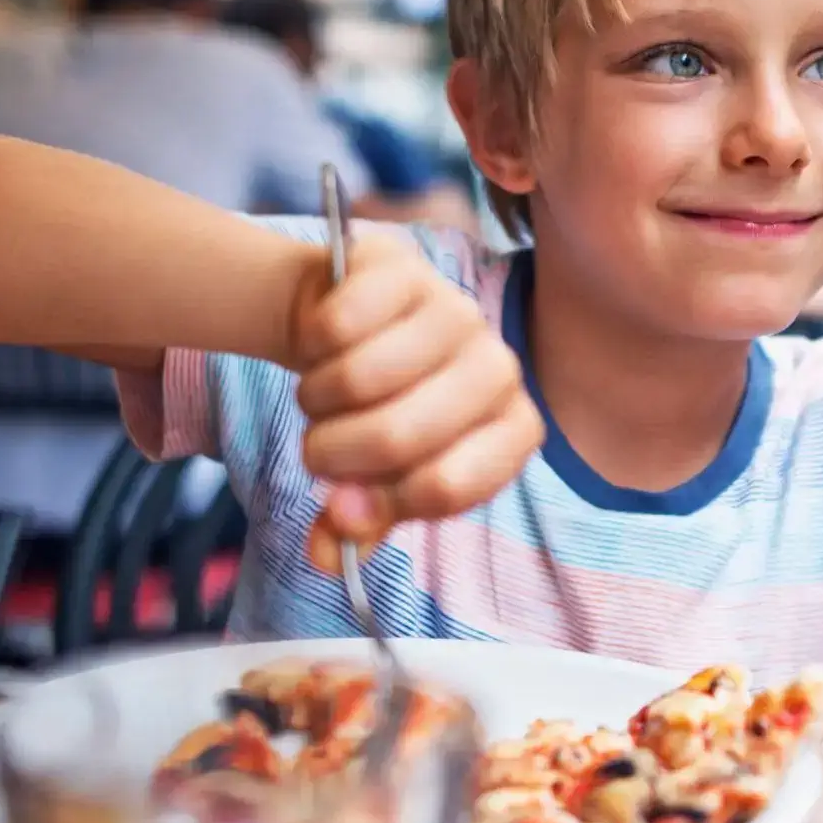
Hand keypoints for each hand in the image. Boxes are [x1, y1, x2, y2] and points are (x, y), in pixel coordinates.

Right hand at [287, 228, 541, 569]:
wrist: (347, 328)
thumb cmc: (379, 414)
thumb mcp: (380, 478)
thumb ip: (360, 522)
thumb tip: (329, 552)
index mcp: (512, 432)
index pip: (448, 487)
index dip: (383, 503)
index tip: (347, 503)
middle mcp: (500, 369)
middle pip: (396, 437)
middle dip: (332, 455)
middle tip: (318, 451)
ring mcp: (456, 311)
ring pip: (359, 379)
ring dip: (314, 402)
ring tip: (321, 398)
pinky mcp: (405, 269)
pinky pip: (336, 325)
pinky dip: (310, 345)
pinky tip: (322, 345)